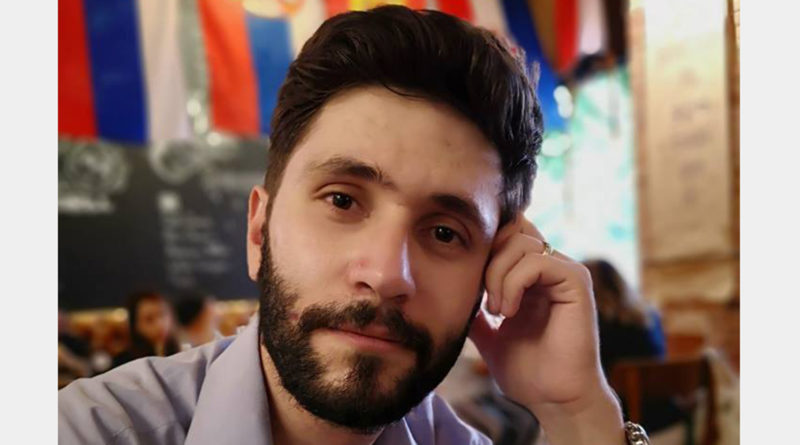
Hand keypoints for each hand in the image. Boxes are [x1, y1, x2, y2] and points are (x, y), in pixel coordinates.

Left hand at [469, 215, 623, 443]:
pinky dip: (514, 284)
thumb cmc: (526, 372)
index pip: (505, 233)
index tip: (465, 278)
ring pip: (520, 243)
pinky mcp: (576, 282)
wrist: (554, 400)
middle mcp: (550, 267)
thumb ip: (473, 307)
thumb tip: (445, 288)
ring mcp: (564, 272)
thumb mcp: (487, 333)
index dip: (481, 247)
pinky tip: (508, 312)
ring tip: (496, 311)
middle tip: (480, 298)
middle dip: (485, 259)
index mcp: (531, 275)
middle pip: (510, 230)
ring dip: (497, 276)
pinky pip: (538, 261)